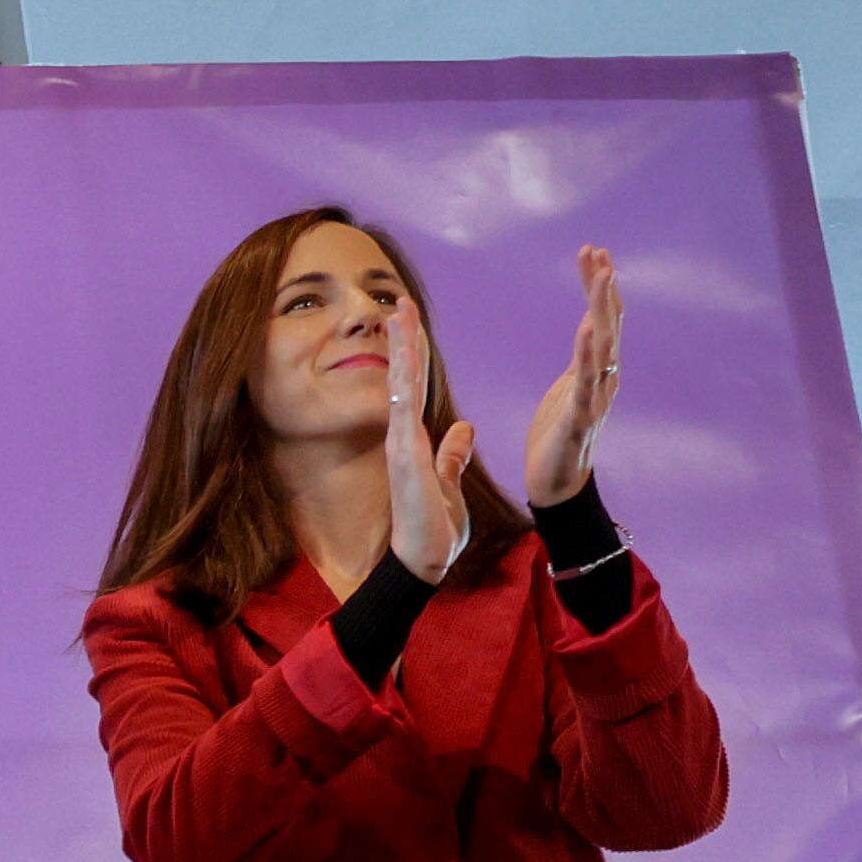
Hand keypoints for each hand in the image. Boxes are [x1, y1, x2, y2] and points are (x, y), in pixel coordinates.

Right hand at [382, 298, 475, 582]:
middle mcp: (402, 436)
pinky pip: (404, 409)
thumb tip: (463, 428)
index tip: (412, 322)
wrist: (425, 560)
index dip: (415, 353)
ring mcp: (400, 443)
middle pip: (403, 377)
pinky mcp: (405, 455)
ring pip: (400, 385)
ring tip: (398, 313)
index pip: (415, 387)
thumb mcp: (448, 481)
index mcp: (414, 440)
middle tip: (399, 301)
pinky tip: (404, 356)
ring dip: (399, 348)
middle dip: (403, 338)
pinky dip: (403, 380)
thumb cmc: (435, 528)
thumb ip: (453, 453)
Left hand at [520, 244, 619, 507]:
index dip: (597, 284)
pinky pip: (585, 381)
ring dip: (602, 309)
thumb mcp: (568, 387)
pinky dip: (588, 354)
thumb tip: (589, 324)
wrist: (556, 484)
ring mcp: (594, 396)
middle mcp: (603, 378)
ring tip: (603, 277)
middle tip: (600, 251)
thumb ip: (581, 358)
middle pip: (606, 323)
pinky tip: (587, 328)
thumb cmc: (559, 436)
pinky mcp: (579, 418)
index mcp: (595, 368)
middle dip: (603, 287)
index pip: (599, 317)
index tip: (592, 250)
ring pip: (603, 345)